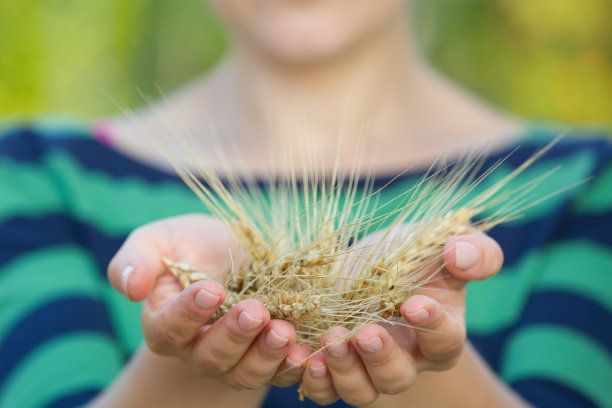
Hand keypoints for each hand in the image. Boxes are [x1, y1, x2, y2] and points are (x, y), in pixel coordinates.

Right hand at [107, 214, 310, 389]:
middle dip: (234, 335)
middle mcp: (196, 349)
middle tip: (255, 310)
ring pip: (243, 373)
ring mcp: (233, 359)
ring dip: (265, 355)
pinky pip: (277, 374)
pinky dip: (291, 367)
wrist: (238, 253)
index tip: (211, 289)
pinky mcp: (266, 359)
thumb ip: (138, 258)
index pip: (169, 328)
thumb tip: (130, 287)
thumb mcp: (163, 238)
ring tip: (284, 330)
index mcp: (165, 321)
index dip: (188, 313)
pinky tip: (306, 351)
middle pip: (210, 356)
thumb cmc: (195, 244)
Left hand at [299, 232, 503, 405]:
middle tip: (364, 333)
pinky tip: (300, 355)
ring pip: (360, 391)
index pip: (444, 340)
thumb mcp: (442, 242)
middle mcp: (405, 359)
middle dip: (380, 358)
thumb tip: (462, 256)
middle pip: (397, 377)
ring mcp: (366, 367)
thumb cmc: (413, 255)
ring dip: (343, 372)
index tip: (413, 304)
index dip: (432, 326)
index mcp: (439, 332)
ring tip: (329, 342)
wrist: (368, 265)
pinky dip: (312, 378)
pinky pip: (324, 388)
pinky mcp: (333, 365)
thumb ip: (472, 250)